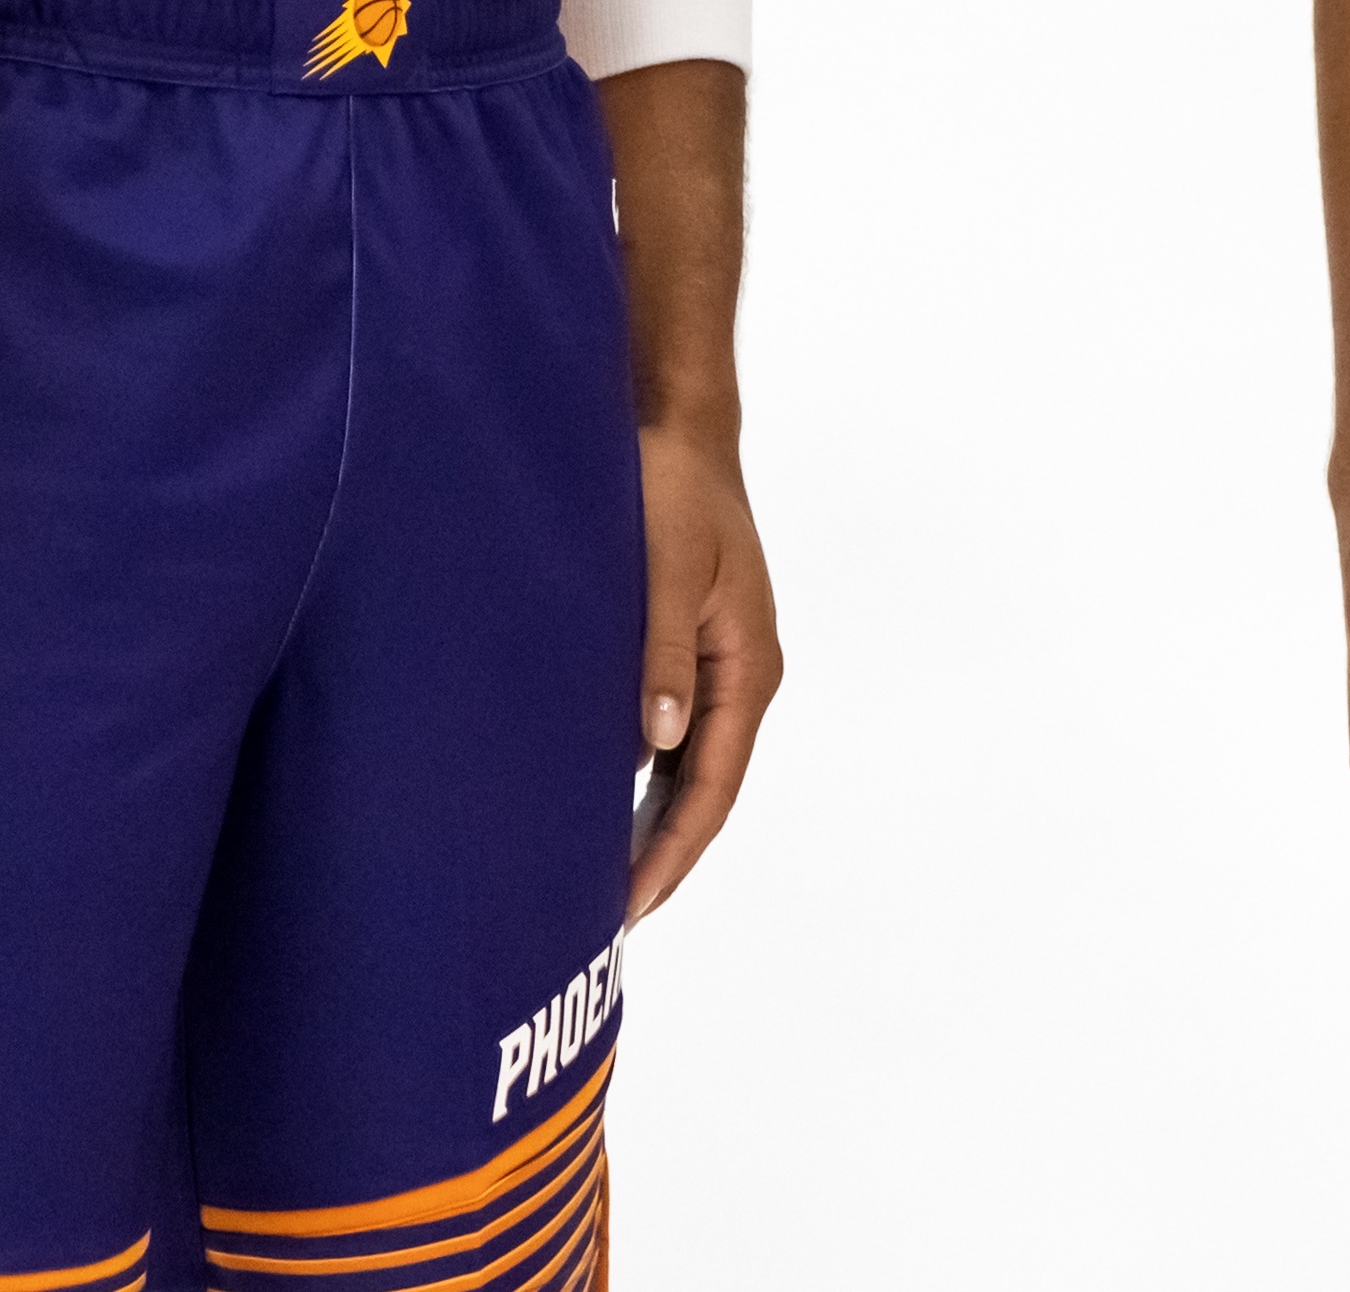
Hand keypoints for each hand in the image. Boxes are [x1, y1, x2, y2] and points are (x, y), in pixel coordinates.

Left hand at [627, 422, 778, 920]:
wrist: (678, 427)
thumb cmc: (672, 488)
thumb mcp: (664, 568)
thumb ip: (660, 655)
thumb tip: (657, 744)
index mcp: (749, 666)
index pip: (712, 787)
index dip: (673, 853)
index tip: (630, 907)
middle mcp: (741, 677)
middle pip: (704, 792)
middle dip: (663, 858)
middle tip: (609, 923)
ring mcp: (718, 666)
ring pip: (687, 770)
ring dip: (652, 826)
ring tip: (601, 884)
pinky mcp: (689, 650)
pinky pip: (670, 735)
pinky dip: (643, 782)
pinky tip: (602, 806)